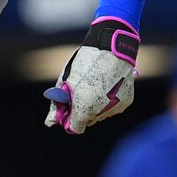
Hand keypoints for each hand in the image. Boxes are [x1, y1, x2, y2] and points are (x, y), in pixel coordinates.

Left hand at [45, 17, 139, 134]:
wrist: (113, 48)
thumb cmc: (86, 62)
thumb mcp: (66, 81)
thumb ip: (58, 104)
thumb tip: (50, 123)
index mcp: (83, 108)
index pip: (75, 128)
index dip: (70, 119)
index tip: (69, 109)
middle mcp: (100, 112)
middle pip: (89, 120)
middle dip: (83, 110)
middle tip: (82, 92)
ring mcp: (115, 108)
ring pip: (102, 114)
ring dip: (97, 105)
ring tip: (96, 85)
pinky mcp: (127, 101)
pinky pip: (114, 106)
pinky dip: (109, 100)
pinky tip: (108, 85)